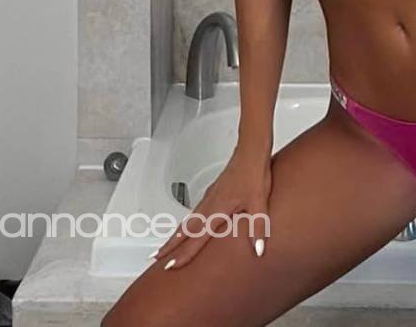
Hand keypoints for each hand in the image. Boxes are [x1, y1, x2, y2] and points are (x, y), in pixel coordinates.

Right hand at [151, 146, 271, 269]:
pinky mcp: (213, 191)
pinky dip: (186, 223)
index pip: (196, 238)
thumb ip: (258, 227)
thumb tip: (259, 249)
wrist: (251, 149)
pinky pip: (195, 211)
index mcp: (217, 210)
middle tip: (156, 258)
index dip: (183, 254)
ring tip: (167, 246)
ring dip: (176, 234)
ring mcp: (209, 197)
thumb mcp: (259, 202)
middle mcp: (209, 204)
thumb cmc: (254, 172)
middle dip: (170, 245)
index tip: (169, 266)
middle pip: (185, 230)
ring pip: (188, 220)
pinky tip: (190, 225)